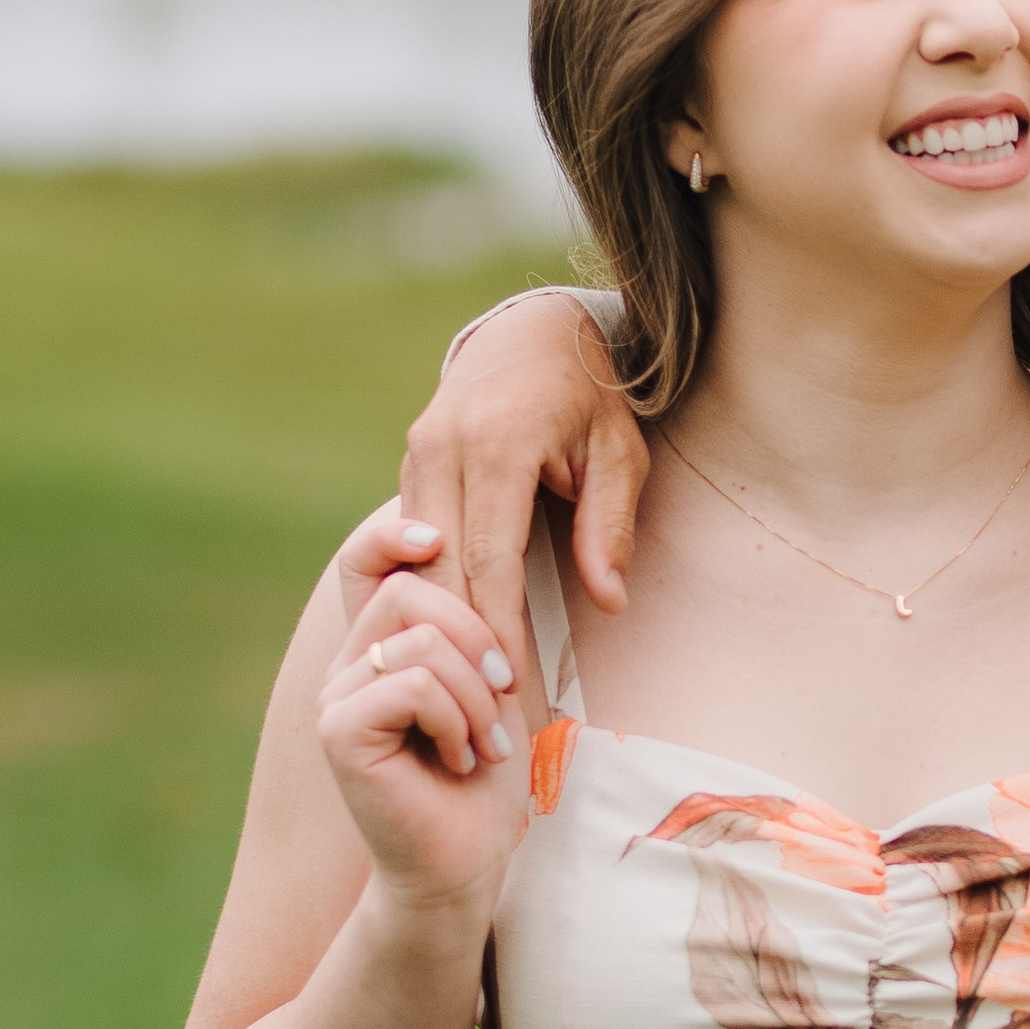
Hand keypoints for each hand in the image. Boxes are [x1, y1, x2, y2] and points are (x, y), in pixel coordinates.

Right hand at [318, 546, 528, 920]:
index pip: (364, 558)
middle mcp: (350, 663)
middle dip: (479, 638)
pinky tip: (459, 759)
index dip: (394, 532)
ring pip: (421, 642)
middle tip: (502, 695)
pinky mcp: (338, 731)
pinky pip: (411, 685)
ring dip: (476, 695)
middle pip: (411, 589)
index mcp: (381, 643)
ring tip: (482, 742)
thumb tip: (480, 543)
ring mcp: (337, 695)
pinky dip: (455, 720)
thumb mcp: (493, 684)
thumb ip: (476, 623)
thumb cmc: (485, 777)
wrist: (464, 860)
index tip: (442, 538)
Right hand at [401, 293, 647, 662]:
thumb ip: (610, 527)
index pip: (490, 556)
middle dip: (459, 635)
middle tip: (479, 699)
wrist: (534, 330)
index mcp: (498, 444)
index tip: (507, 679)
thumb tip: (610, 600)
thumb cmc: (589, 395)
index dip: (496, 624)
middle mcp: (444, 446)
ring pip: (417, 553)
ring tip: (461, 676)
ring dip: (436, 616)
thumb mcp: (619, 453)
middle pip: (441, 562)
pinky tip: (445, 628)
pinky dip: (429, 583)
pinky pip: (411, 534)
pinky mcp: (411, 458)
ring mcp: (419, 450)